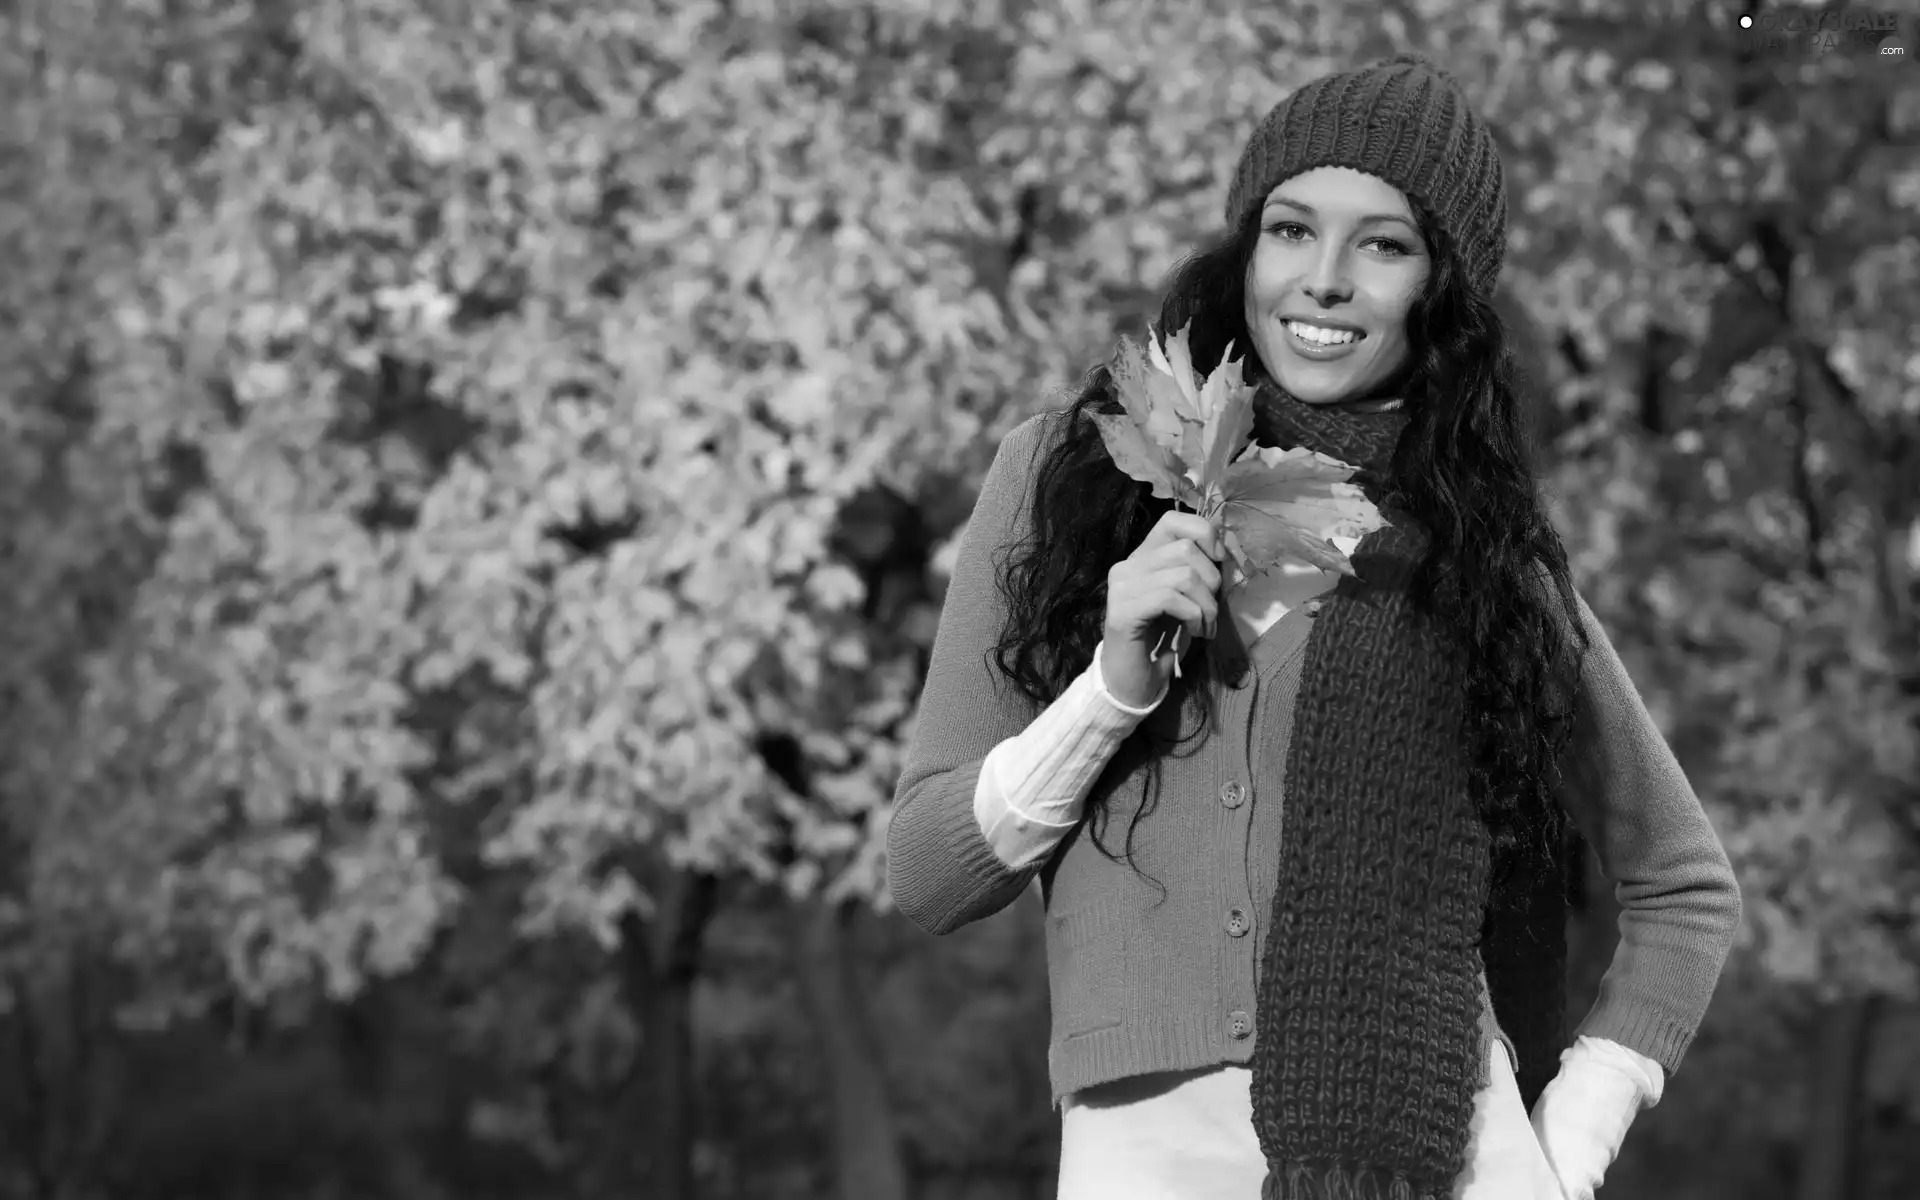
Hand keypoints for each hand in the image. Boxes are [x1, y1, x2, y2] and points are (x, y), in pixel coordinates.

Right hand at [1100, 510, 1222, 707]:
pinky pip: (1171, 598)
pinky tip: (1195, 632)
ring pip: (1182, 574)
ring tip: (1205, 626)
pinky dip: (1193, 615)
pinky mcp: (1122, 611)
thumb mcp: (1188, 598)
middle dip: (1211, 581)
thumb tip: (1229, 549)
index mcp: (1143, 557)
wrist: (1134, 683)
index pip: (1173, 520)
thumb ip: (1199, 572)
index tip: (1221, 562)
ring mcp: (1121, 587)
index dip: (1205, 534)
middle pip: (1185, 548)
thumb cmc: (1164, 640)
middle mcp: (1127, 566)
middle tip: (1211, 610)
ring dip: (1206, 605)